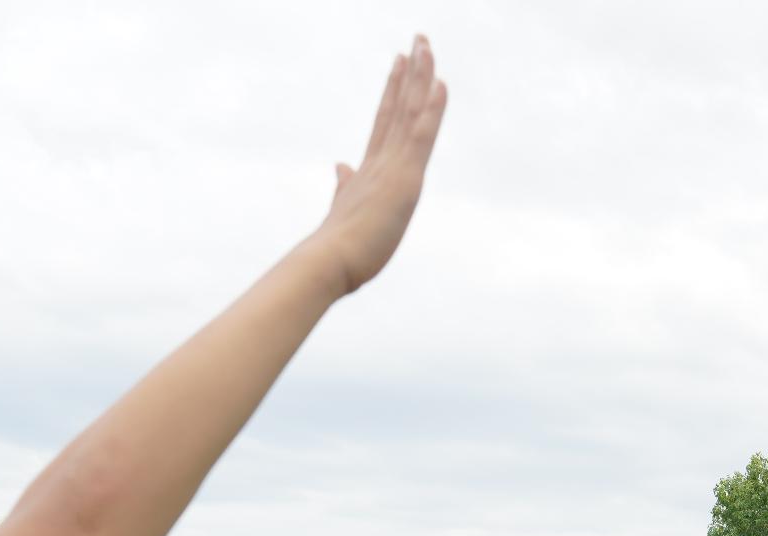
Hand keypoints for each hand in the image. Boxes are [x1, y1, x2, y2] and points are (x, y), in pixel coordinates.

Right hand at [314, 35, 448, 294]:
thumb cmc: (337, 250)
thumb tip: (342, 166)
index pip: (385, 122)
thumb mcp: (345, 210)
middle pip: (398, 107)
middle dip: (410, 73)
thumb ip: (344, 185)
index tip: (400, 63)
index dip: (394, 91)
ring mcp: (391, 167)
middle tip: (419, 40)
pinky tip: (440, 83)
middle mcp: (379, 161)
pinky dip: (431, 109)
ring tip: (425, 44)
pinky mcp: (403, 179)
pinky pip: (420, 136)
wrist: (327, 263)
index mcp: (368, 170)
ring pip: (409, 112)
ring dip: (420, 77)